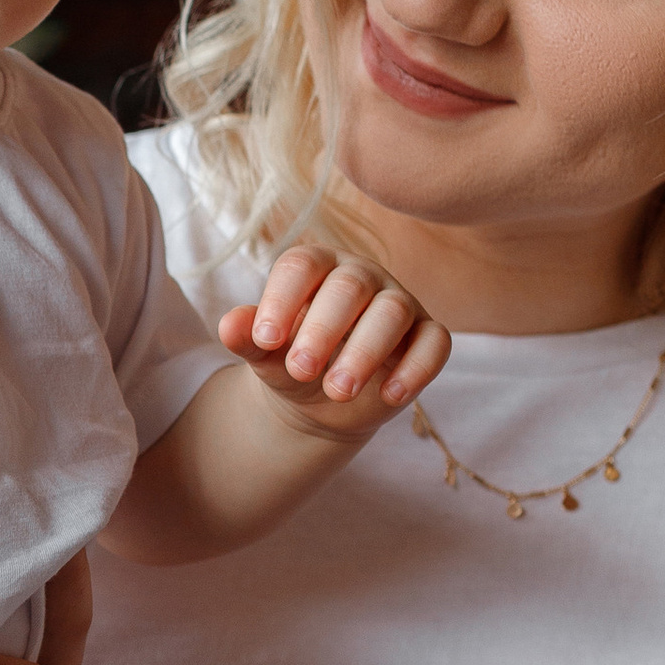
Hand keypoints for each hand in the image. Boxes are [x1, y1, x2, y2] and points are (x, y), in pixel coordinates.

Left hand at [219, 243, 449, 437]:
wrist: (320, 399)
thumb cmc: (290, 362)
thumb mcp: (265, 354)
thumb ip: (248, 337)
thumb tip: (229, 326)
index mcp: (317, 268)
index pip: (301, 265)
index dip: (282, 299)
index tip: (264, 340)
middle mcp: (361, 277)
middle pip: (349, 287)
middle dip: (323, 330)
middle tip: (300, 370)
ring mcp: (398, 303)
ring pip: (393, 312)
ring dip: (365, 352)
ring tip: (337, 391)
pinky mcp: (427, 335)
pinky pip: (435, 342)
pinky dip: (416, 369)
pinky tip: (389, 397)